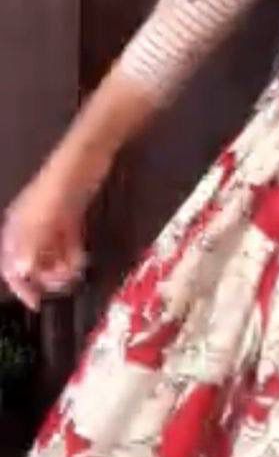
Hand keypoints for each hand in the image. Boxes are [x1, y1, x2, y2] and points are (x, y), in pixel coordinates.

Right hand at [1, 160, 90, 311]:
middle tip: (66, 279)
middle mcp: (30, 226)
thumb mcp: (46, 212)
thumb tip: (21, 270)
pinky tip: (83, 258)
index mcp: (17, 224)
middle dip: (47, 276)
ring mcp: (51, 222)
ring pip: (51, 256)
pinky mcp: (70, 218)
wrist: (89, 154)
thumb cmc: (62, 181)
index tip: (37, 303)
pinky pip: (67, 245)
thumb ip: (32, 239)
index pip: (11, 263)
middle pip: (32, 262)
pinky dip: (73, 255)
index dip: (20, 285)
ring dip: (62, 267)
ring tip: (78, 267)